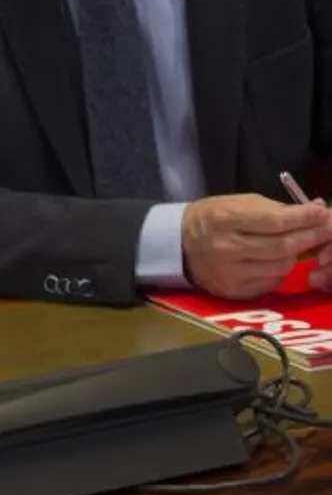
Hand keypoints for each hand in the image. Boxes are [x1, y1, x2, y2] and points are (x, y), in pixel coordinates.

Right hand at [184, 193, 331, 296]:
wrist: (178, 244)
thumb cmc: (212, 218)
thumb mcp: (237, 204)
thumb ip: (275, 208)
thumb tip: (316, 209)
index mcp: (224, 220)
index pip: (275, 221)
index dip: (303, 218)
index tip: (321, 213)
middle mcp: (226, 249)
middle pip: (282, 246)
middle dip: (310, 236)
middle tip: (325, 229)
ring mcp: (229, 273)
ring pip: (282, 266)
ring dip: (296, 254)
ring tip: (299, 244)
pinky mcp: (233, 291)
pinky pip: (271, 282)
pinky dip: (280, 270)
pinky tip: (277, 260)